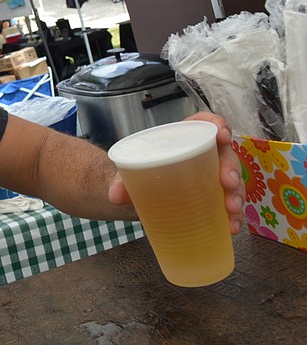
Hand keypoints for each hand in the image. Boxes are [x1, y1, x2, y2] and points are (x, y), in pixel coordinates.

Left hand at [108, 112, 245, 233]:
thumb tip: (115, 195)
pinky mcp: (211, 198)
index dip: (217, 124)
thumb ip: (120, 181)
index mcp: (180, 139)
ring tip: (231, 212)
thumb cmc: (135, 175)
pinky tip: (231, 227)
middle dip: (231, 168)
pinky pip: (228, 203)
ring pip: (231, 180)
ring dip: (236, 195)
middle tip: (227, 184)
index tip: (223, 135)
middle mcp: (200, 155)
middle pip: (223, 154)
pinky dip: (232, 216)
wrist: (134, 197)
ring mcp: (208, 177)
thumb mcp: (126, 174)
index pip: (202, 123)